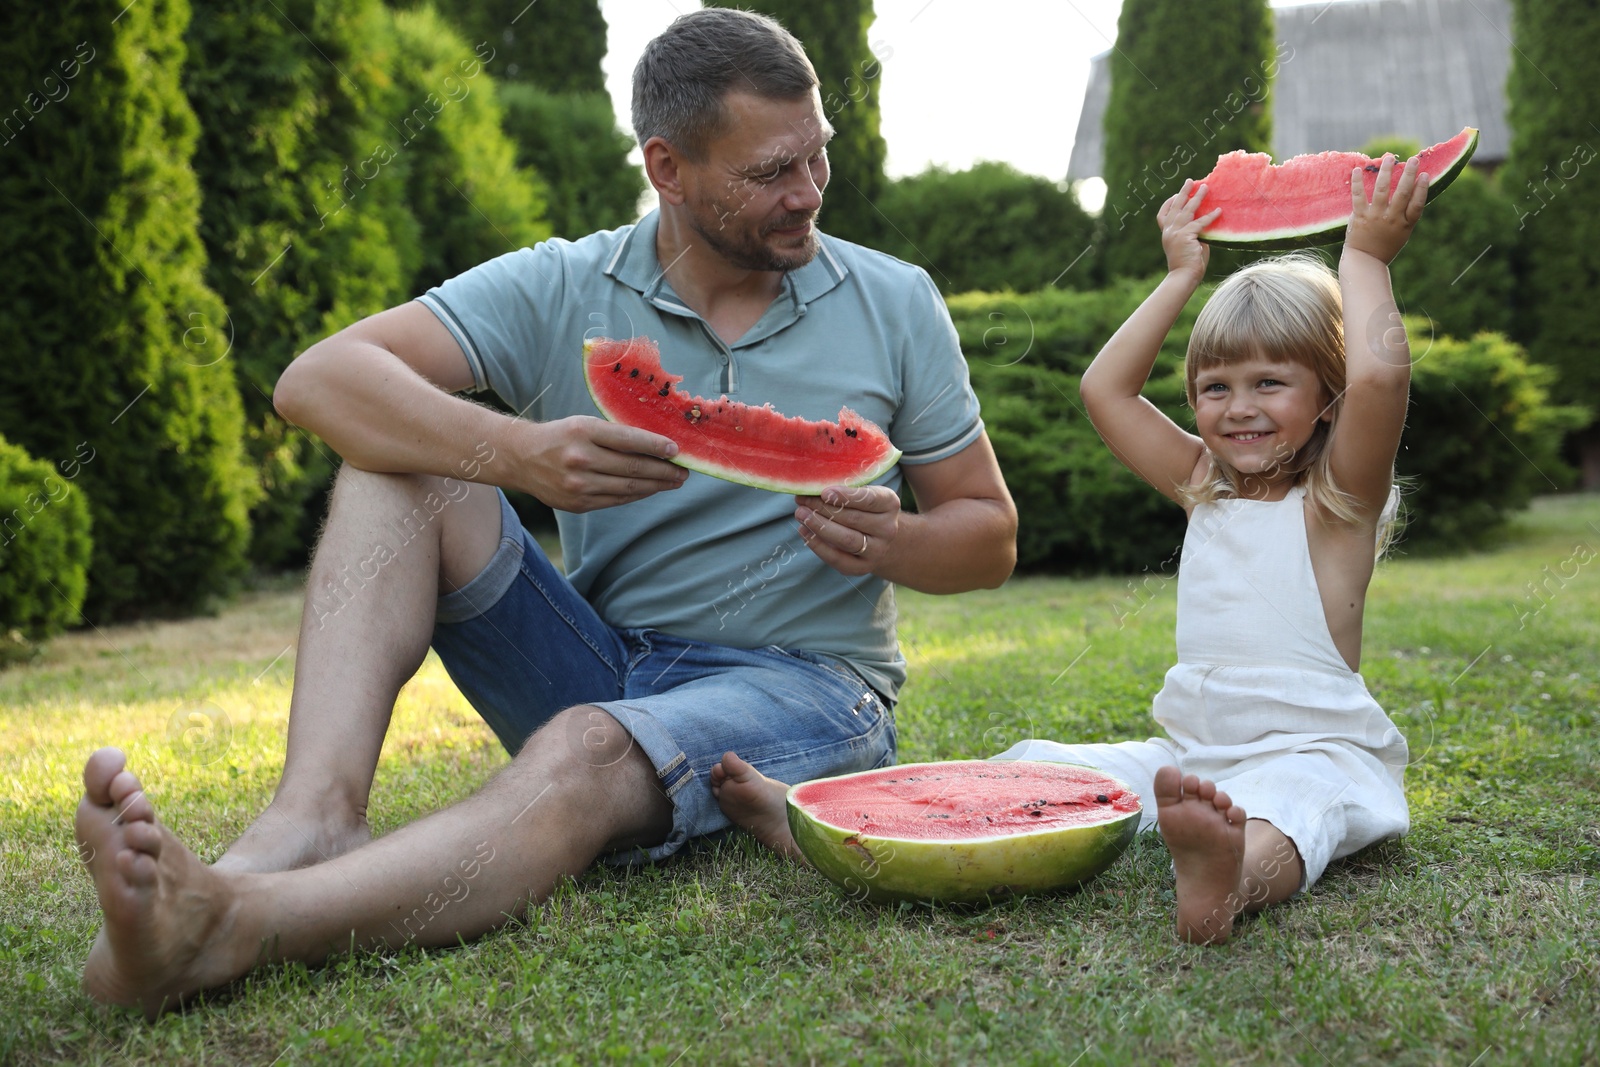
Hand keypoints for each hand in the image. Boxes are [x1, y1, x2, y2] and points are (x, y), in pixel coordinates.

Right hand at [515, 415, 686, 511]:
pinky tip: (650, 489)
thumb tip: (657, 445)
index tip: (676, 450)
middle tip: (683, 471)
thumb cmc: (561, 436)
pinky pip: (615, 500)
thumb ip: (615, 435)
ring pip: (627, 488)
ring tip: (674, 482)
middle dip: (663, 471)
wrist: (521, 458)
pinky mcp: (577, 504)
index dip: (656, 446)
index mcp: (583, 431)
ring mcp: (578, 484)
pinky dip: (636, 495)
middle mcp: (580, 458)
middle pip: (632, 468)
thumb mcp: (584, 424)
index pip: (628, 440)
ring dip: (656, 486)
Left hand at [794, 484, 900, 575]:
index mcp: (890, 504)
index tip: (824, 492)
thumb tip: (814, 487)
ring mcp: (877, 551)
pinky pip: (838, 559)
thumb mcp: (864, 492)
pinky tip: (804, 531)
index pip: (869, 499)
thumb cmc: (865, 508)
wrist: (880, 538)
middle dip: (824, 509)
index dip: (846, 496)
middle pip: (853, 519)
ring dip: (819, 527)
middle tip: (802, 500)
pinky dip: (818, 545)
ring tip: (801, 514)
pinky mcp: (862, 567)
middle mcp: (888, 529)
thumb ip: (846, 489)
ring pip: (846, 540)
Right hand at [1158, 179, 1222, 283]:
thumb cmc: (1188, 265)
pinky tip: (1219, 210)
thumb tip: (1204, 224)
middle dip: (1183, 192)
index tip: (1175, 195)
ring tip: (1205, 187)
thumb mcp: (1188, 245)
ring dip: (1197, 197)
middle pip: (1175, 207)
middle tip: (1190, 181)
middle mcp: (1169, 231)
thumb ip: (1193, 233)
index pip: (1163, 215)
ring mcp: (1176, 233)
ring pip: (1187, 210)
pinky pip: (1200, 222)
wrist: (1183, 277)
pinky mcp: (1186, 236)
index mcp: (1167, 234)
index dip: (1168, 203)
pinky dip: (1210, 216)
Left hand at [1344, 154, 1427, 264]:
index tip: (1425, 174)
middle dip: (1409, 174)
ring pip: (1383, 190)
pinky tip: (1357, 169)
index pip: (1418, 204)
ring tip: (1389, 158)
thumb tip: (1412, 190)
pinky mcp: (1359, 217)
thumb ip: (1406, 214)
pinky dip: (1357, 182)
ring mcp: (1376, 217)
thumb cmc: (1385, 246)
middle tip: (1413, 159)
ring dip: (1387, 172)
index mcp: (1405, 224)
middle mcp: (1392, 219)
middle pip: (1403, 193)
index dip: (1422, 188)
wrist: (1365, 261)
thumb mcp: (1402, 233)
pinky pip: (1358, 196)